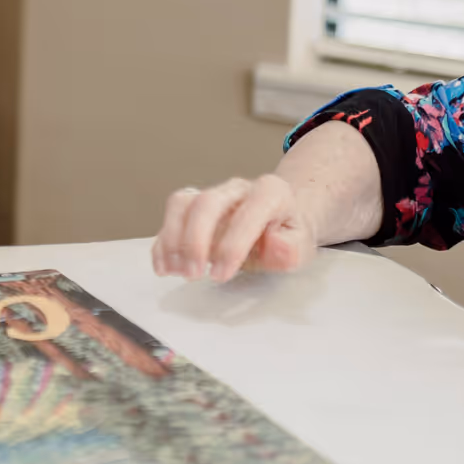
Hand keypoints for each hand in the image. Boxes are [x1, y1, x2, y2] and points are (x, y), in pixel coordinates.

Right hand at [152, 174, 314, 280]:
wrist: (278, 223)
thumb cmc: (286, 236)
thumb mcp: (301, 246)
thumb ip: (292, 248)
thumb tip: (277, 244)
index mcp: (270, 193)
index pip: (249, 213)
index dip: (232, 245)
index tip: (221, 274)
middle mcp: (237, 189)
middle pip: (207, 203)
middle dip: (195, 241)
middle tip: (193, 273)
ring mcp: (213, 195)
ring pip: (182, 203)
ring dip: (173, 239)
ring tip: (175, 271)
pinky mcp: (193, 208)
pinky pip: (171, 217)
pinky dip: (163, 243)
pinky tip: (164, 266)